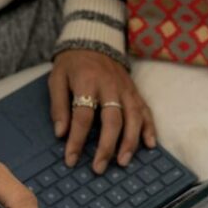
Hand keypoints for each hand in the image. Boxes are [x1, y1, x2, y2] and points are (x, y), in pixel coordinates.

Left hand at [50, 49, 156, 173]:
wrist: (94, 40)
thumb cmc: (72, 63)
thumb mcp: (56, 79)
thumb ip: (58, 106)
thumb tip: (60, 133)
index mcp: (88, 82)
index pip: (83, 116)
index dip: (76, 140)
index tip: (70, 159)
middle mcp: (110, 87)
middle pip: (112, 120)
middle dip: (106, 146)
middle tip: (98, 168)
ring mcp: (126, 89)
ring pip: (133, 118)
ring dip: (130, 142)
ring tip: (123, 162)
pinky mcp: (135, 91)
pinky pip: (146, 111)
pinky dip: (150, 128)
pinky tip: (150, 145)